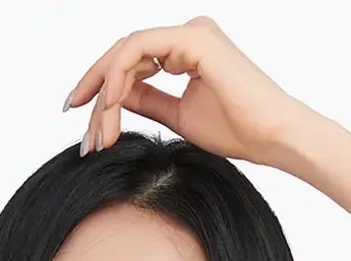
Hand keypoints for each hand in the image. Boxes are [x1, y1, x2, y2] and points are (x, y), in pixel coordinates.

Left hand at [64, 14, 307, 167]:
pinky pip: (138, 50)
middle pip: (124, 54)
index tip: (84, 121)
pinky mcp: (192, 39)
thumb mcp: (178, 116)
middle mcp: (187, 35)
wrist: (274, 137)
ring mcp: (190, 33)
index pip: (132, 61)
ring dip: (103, 93)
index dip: (102, 89)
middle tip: (77, 125)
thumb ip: (146, 100)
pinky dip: (118, 77)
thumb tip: (112, 97)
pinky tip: (109, 107)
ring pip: (126, 52)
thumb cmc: (239, 130)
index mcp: (186, 49)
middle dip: (94, 90)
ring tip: (97, 133)